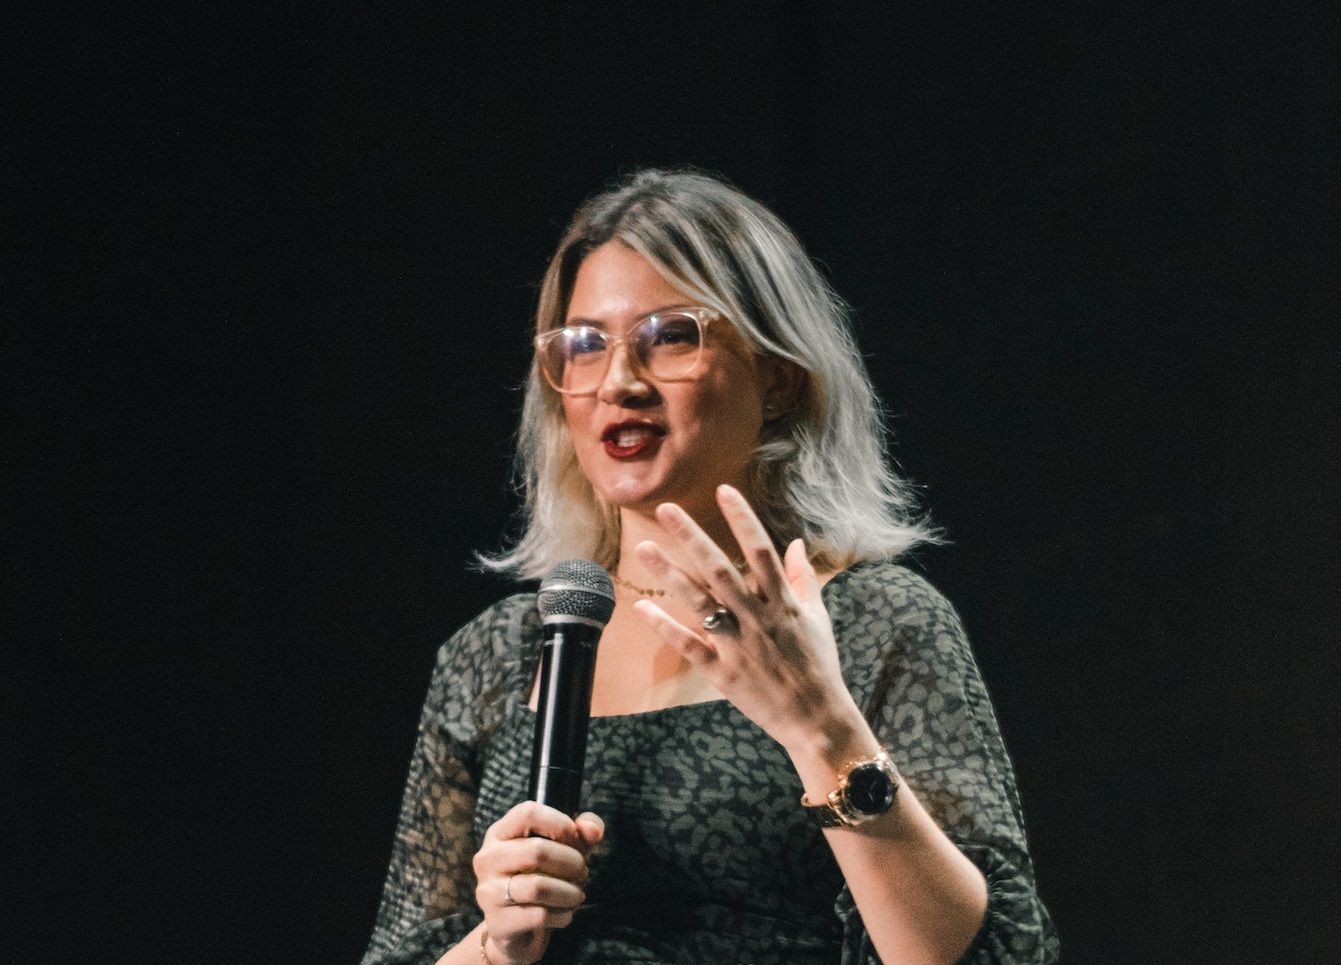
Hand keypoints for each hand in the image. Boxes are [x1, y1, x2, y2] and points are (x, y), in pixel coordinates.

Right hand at [472, 802, 603, 964]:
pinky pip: (540, 916)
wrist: (517, 931)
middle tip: (583, 872)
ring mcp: (489, 892)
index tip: (575, 840)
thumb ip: (582, 832)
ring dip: (570, 892)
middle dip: (572, 862)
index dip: (560, 824)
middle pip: (537, 850)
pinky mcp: (498, 923)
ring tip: (577, 895)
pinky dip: (562, 915)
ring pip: (540, 887)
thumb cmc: (541, 878)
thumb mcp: (563, 850)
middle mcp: (488, 858)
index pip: (528, 812)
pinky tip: (564, 914)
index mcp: (500, 833)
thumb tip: (593, 831)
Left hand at [631, 484, 862, 754]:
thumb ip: (804, 579)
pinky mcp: (722, 672)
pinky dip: (664, 627)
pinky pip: (688, 645)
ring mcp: (738, 645)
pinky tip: (640, 607)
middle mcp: (758, 618)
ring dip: (670, 574)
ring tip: (643, 547)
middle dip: (693, 538)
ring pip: (699, 603)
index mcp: (783, 603)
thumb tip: (796, 543)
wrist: (817, 721)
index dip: (743, 519)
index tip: (724, 490)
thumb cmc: (819, 666)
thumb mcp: (818, 619)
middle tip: (667, 509)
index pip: (761, 551)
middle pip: (721, 570)